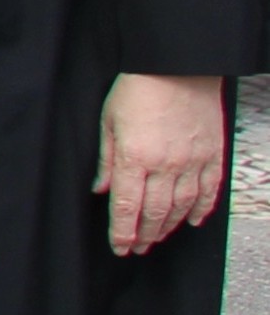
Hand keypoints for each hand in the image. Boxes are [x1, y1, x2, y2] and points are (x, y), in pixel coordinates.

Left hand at [95, 72, 229, 256]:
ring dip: (168, 227)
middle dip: (144, 234)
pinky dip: (201, 210)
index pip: (127, 206)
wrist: (178, 66)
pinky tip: (192, 221)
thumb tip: (101, 190)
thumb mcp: (109, 121)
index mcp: (135, 157)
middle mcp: (165, 165)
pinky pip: (209, 191)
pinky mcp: (213, 155)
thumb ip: (106, 160)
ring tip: (157, 238)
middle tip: (137, 248)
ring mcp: (193, 162)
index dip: (123, 232)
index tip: (120, 247)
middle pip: (154, 212)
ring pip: (181, 206)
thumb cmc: (137, 89)